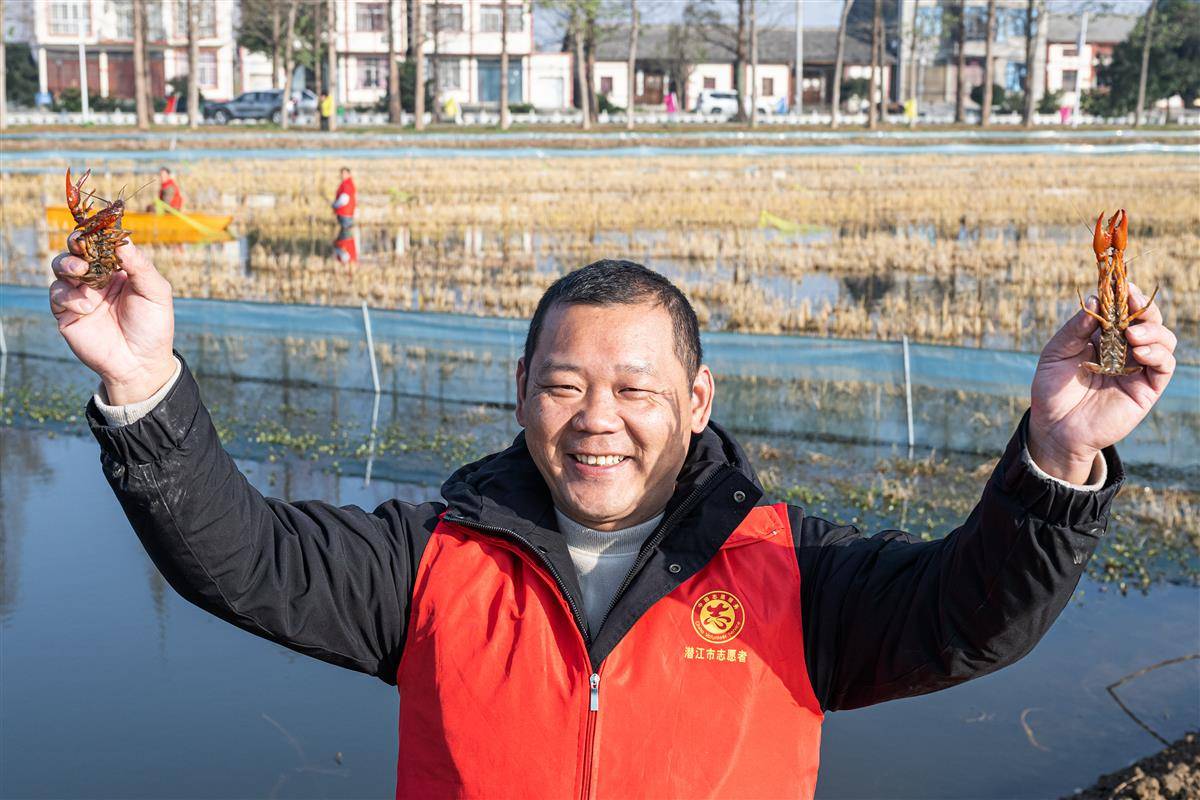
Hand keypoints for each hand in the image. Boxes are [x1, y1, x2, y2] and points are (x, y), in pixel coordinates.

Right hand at [49, 235, 176, 404]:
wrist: (139, 363)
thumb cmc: (152, 326)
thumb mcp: (156, 293)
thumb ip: (140, 266)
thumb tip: (123, 242)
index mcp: (119, 269)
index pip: (103, 244)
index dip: (99, 233)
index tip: (97, 226)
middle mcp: (97, 278)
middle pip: (77, 250)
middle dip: (77, 243)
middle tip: (81, 244)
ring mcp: (80, 293)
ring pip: (61, 266)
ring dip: (68, 264)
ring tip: (81, 271)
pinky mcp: (67, 312)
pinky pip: (58, 294)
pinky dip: (69, 296)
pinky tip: (87, 307)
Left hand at [1029, 285, 1176, 482]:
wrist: (1054, 428)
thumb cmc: (1052, 390)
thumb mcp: (1056, 353)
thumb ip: (1075, 329)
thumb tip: (1096, 299)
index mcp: (1103, 337)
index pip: (1122, 310)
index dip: (1125, 294)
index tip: (1120, 282)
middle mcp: (1124, 349)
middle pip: (1148, 320)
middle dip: (1143, 306)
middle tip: (1132, 299)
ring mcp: (1137, 368)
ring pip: (1163, 339)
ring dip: (1152, 330)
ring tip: (1131, 333)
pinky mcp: (1146, 389)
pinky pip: (1164, 366)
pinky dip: (1157, 353)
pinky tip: (1138, 350)